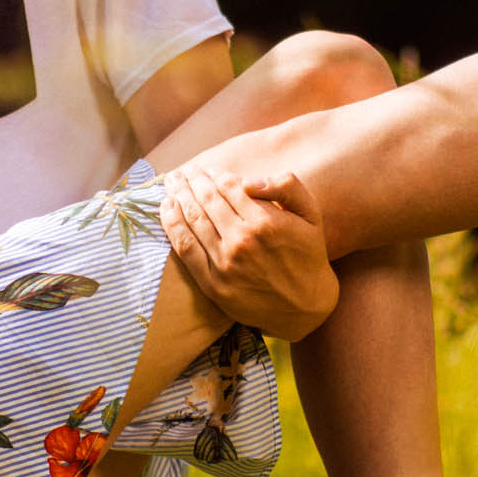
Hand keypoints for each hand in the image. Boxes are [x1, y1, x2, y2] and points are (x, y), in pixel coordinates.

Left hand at [159, 166, 338, 341]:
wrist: (305, 306)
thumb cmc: (308, 254)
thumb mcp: (311, 214)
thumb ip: (287, 186)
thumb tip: (248, 181)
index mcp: (266, 221)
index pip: (228, 187)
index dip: (215, 175)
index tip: (208, 170)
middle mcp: (242, 241)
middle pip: (207, 200)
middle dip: (192, 181)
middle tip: (182, 172)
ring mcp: (225, 263)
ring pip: (193, 219)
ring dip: (178, 196)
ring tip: (172, 183)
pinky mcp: (213, 284)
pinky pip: (185, 247)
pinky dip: (172, 224)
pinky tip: (166, 208)